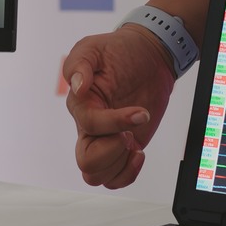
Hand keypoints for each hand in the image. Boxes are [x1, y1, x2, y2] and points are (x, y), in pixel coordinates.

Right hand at [62, 26, 177, 188]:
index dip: (115, 123)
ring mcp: (106, 140)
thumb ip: (79, 64)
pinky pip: (115, 178)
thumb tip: (78, 86)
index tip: (139, 113)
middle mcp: (90, 128)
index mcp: (81, 106)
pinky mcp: (123, 148)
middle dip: (112, 152)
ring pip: (97, 176)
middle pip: (87, 163)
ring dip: (120, 163)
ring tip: (133, 141)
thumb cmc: (118, 51)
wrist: (147, 56)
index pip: (90, 126)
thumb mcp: (93, 48)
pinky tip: (138, 152)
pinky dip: (128, 173)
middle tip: (129, 134)